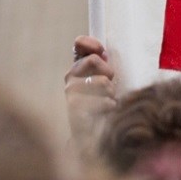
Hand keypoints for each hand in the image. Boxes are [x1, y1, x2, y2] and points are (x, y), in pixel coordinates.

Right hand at [64, 35, 115, 156]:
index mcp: (79, 67)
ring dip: (110, 91)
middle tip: (110, 85)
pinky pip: (100, 100)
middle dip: (107, 71)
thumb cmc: (104, 104)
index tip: (102, 51)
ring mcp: (70, 93)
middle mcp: (71, 78)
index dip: (90, 43)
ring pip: (101, 81)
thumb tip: (104, 52)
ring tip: (109, 99)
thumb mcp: (108, 81)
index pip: (79, 45)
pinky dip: (107, 105)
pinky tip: (107, 110)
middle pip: (92, 60)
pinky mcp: (73, 109)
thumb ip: (105, 65)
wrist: (93, 136)